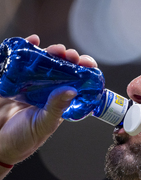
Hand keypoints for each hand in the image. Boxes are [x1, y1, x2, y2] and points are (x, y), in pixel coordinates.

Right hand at [0, 34, 96, 174]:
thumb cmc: (24, 139)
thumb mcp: (44, 124)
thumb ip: (56, 108)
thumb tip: (72, 90)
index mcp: (60, 101)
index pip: (77, 82)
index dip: (84, 71)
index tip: (87, 63)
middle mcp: (48, 90)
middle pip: (62, 69)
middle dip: (69, 59)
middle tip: (70, 55)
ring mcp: (31, 84)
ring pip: (44, 63)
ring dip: (52, 52)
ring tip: (56, 49)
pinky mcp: (13, 80)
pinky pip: (21, 61)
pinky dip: (27, 48)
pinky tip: (33, 41)